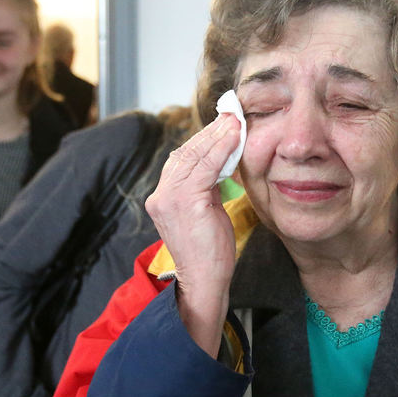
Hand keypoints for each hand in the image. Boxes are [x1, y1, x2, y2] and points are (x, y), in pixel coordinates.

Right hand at [145, 114, 240, 356]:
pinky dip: (220, 148)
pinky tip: (234, 136)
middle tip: (233, 114)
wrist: (204, 282)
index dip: (204, 139)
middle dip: (211, 132)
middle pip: (187, 152)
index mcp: (163, 196)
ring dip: (218, 136)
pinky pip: (205, 166)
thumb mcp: (207, 212)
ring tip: (236, 120)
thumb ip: (208, 187)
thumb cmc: (209, 253)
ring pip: (195, 155)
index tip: (224, 123)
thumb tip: (222, 161)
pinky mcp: (184, 201)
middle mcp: (161, 194)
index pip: (183, 158)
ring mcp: (169, 197)